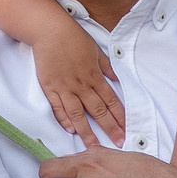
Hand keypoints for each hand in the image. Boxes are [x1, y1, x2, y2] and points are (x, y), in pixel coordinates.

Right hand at [28, 20, 124, 146]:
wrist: (49, 30)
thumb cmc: (73, 38)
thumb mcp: (95, 50)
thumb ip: (106, 67)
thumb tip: (117, 79)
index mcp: (94, 76)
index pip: (111, 101)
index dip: (120, 116)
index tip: (127, 129)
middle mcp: (81, 85)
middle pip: (98, 111)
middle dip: (109, 128)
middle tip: (118, 143)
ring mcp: (64, 88)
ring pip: (78, 114)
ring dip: (87, 131)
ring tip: (94, 146)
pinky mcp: (49, 87)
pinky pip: (58, 107)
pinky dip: (64, 119)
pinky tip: (70, 130)